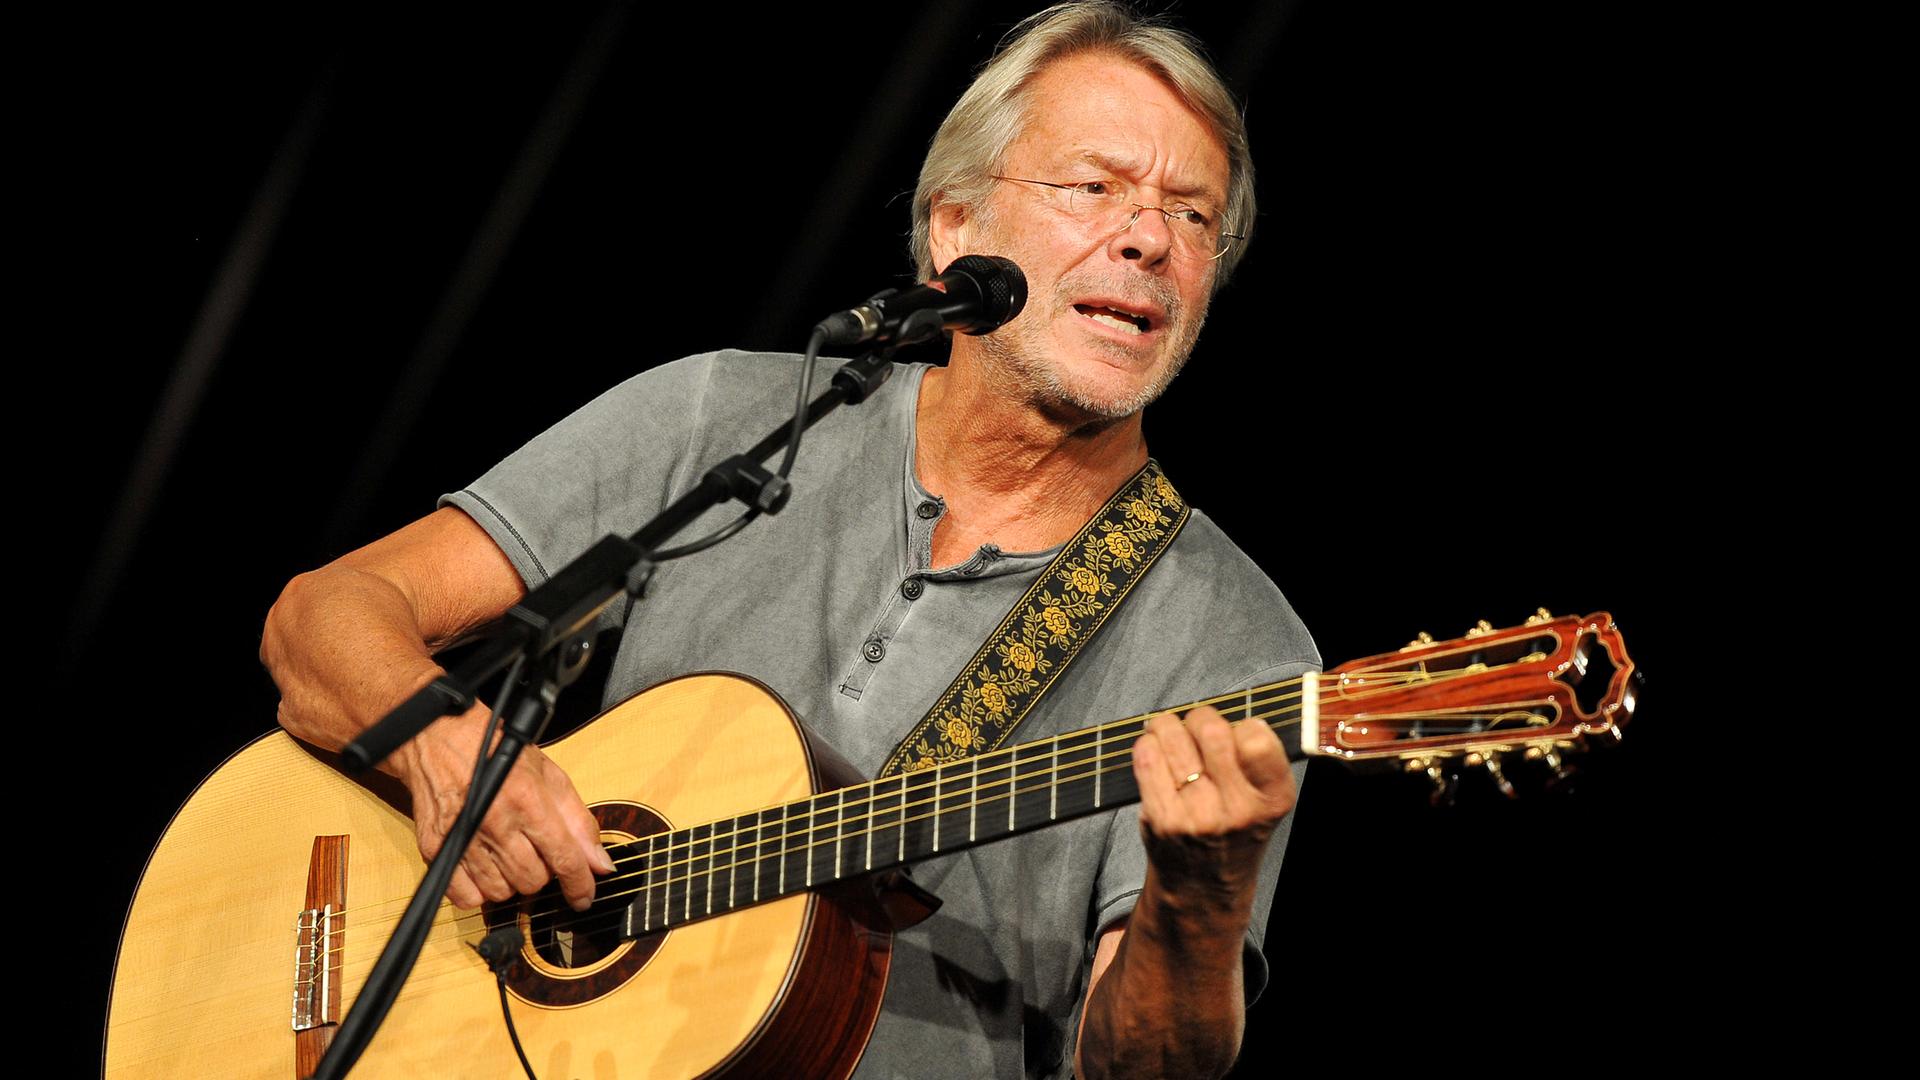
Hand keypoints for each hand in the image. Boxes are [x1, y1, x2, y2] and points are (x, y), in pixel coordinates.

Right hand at [395, 706, 614, 910]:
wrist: (440, 739)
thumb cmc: (497, 753)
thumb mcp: (549, 775)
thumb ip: (578, 821)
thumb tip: (600, 863)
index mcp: (527, 800)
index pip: (563, 857)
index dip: (579, 884)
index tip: (584, 896)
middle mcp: (494, 822)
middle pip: (533, 880)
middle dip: (542, 872)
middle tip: (536, 850)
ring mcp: (462, 838)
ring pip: (502, 892)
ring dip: (512, 881)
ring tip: (509, 853)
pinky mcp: (434, 849)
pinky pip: (466, 897)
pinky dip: (479, 890)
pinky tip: (485, 867)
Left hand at [1130, 705, 1296, 908]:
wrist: (1202, 888)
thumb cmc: (1233, 829)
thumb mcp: (1264, 801)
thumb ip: (1255, 759)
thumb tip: (1219, 713)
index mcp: (1273, 799)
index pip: (1257, 737)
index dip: (1241, 725)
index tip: (1233, 734)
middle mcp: (1238, 810)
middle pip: (1211, 730)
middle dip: (1200, 718)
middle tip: (1196, 728)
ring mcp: (1197, 816)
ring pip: (1173, 736)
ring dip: (1168, 726)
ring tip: (1170, 735)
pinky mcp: (1161, 818)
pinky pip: (1146, 757)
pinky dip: (1147, 744)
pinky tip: (1153, 750)